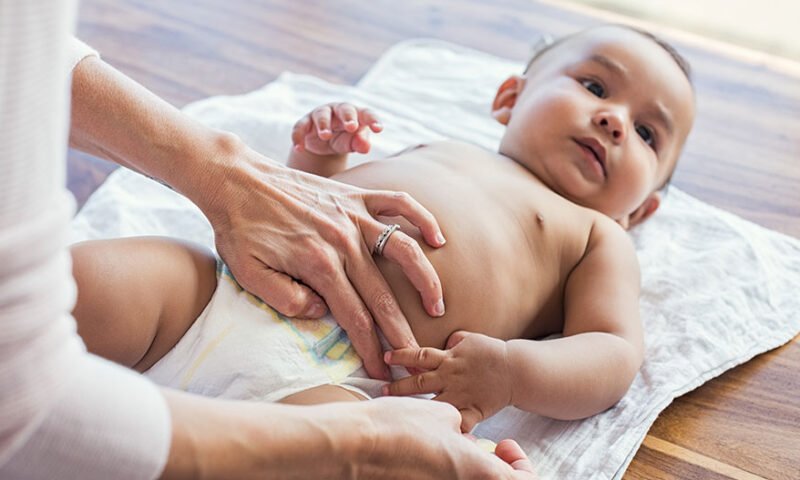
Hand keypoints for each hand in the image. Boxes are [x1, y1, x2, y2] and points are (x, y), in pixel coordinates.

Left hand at [200, 138, 445, 379]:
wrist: (235, 179)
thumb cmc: (238, 229)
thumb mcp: (248, 275)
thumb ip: (286, 300)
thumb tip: (322, 312)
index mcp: (318, 264)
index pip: (354, 317)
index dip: (370, 348)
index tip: (382, 371)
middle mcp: (343, 241)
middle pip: (382, 295)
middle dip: (401, 331)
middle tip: (416, 357)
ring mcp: (353, 215)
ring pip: (404, 251)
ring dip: (425, 281)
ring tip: (438, 306)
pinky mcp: (355, 194)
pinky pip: (399, 203)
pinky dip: (423, 218)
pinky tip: (439, 239)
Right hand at [291, 103, 381, 155]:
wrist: (324, 144)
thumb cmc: (345, 140)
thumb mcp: (353, 143)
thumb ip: (360, 143)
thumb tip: (366, 147)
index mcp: (356, 114)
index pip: (366, 114)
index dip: (373, 120)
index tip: (379, 129)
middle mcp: (338, 111)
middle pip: (344, 109)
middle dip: (348, 117)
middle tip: (352, 127)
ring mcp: (321, 115)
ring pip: (321, 115)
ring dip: (323, 124)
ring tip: (325, 136)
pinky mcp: (305, 123)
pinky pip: (300, 127)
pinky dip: (298, 136)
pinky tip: (300, 148)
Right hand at [356, 397, 535, 478]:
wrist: (358, 442)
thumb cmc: (402, 425)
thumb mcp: (442, 413)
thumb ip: (460, 425)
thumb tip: (462, 435)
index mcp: (476, 470)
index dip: (520, 463)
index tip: (505, 444)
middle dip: (494, 464)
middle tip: (485, 444)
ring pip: (467, 478)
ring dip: (468, 464)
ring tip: (454, 441)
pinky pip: (445, 477)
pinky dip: (447, 466)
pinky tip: (432, 445)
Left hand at [384, 331, 513, 431]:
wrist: (515, 370)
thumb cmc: (492, 353)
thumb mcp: (470, 338)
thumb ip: (453, 340)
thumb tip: (443, 341)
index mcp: (449, 358)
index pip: (419, 355)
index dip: (401, 355)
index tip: (385, 357)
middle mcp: (451, 377)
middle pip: (419, 381)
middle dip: (398, 386)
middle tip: (381, 390)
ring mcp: (460, 395)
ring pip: (432, 403)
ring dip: (415, 407)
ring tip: (399, 411)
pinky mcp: (472, 410)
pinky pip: (459, 423)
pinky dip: (449, 430)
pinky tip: (435, 436)